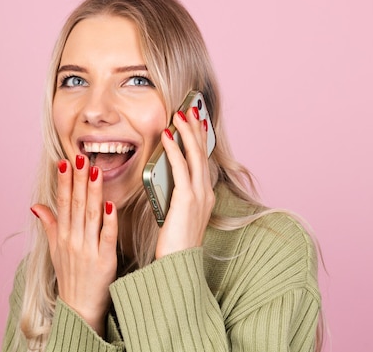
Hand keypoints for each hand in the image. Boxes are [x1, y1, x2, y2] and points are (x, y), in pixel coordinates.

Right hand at [31, 155, 117, 336]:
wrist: (79, 308)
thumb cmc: (69, 276)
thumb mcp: (55, 249)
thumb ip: (49, 225)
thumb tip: (36, 206)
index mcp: (62, 235)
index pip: (63, 203)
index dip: (64, 182)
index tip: (65, 162)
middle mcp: (73, 240)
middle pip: (76, 204)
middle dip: (78, 180)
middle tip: (81, 157)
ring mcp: (88, 249)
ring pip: (91, 215)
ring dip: (93, 192)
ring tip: (94, 171)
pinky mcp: (105, 260)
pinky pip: (107, 237)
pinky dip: (109, 221)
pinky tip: (111, 204)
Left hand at [155, 107, 214, 258]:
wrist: (177, 264)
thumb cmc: (174, 244)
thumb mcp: (177, 216)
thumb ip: (175, 196)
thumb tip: (167, 179)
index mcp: (204, 196)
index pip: (202, 161)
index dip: (200, 139)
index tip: (197, 122)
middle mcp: (206, 192)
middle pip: (202, 153)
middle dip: (197, 129)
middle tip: (192, 108)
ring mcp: (199, 194)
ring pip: (194, 155)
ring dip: (187, 132)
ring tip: (181, 114)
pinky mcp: (188, 198)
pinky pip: (181, 167)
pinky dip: (174, 148)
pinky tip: (167, 135)